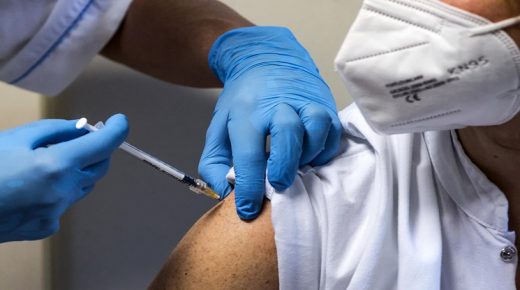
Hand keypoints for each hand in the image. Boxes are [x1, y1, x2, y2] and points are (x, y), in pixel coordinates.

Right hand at [0, 114, 127, 242]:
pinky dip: (58, 190)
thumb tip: (85, 129)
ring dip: (76, 171)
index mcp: (55, 165)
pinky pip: (64, 203)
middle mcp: (62, 192)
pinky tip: (31, 188)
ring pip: (83, 186)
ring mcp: (56, 213)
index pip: (104, 145)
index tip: (119, 121)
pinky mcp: (47, 228)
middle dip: (95, 151)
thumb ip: (56, 131)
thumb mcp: (17, 138)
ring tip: (45, 164)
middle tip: (81, 138)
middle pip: (99, 167)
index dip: (117, 130)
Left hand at [199, 26, 340, 219]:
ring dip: (309, 154)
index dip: (249, 187)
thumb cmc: (243, 100)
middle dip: (284, 166)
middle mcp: (277, 102)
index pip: (248, 153)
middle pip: (288, 132)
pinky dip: (324, 149)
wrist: (266, 58)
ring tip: (297, 167)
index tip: (248, 209)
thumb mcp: (218, 127)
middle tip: (278, 186)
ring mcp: (305, 100)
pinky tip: (310, 156)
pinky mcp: (324, 103)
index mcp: (246, 111)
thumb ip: (214, 163)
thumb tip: (225, 192)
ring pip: (317, 126)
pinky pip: (332, 131)